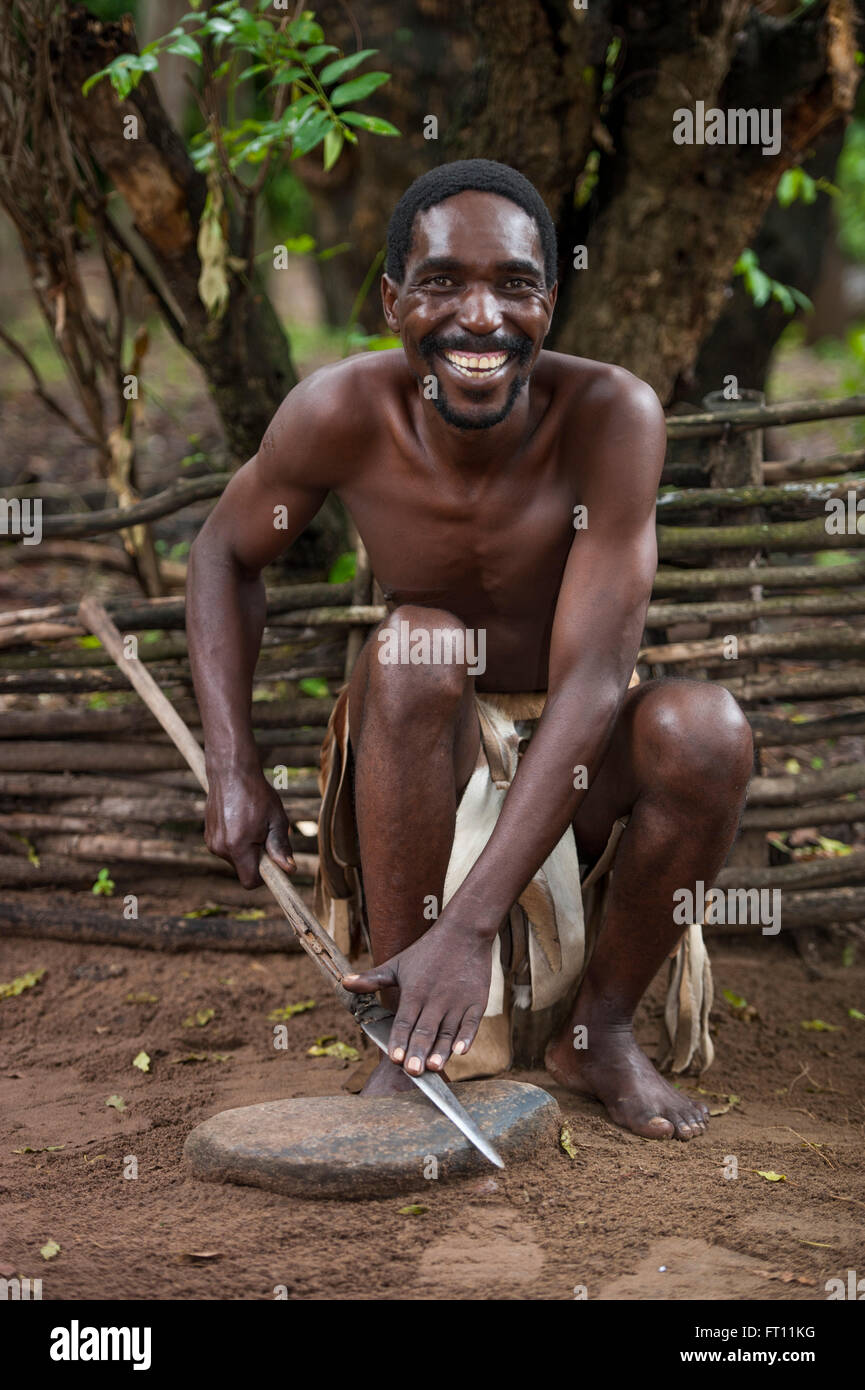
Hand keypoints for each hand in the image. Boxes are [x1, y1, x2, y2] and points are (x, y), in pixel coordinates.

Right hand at [204, 766, 295, 888]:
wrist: (231, 773)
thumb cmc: (257, 795)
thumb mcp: (276, 820)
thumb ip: (281, 848)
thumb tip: (289, 870)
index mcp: (238, 847)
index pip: (250, 881)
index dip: (264, 877)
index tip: (273, 865)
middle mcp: (220, 848)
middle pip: (243, 870)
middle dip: (256, 859)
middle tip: (265, 833)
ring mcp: (211, 842)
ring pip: (235, 858)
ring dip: (246, 848)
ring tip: (252, 824)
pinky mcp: (208, 835)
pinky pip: (227, 848)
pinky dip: (236, 841)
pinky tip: (241, 820)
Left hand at [343, 909, 494, 1074]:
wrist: (463, 932)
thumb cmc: (427, 950)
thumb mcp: (397, 964)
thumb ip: (372, 979)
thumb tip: (343, 983)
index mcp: (415, 991)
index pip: (404, 1020)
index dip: (399, 1039)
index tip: (395, 1058)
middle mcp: (435, 998)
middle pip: (425, 1029)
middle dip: (418, 1051)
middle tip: (412, 1071)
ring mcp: (457, 1001)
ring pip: (447, 1031)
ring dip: (441, 1050)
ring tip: (434, 1067)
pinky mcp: (476, 1001)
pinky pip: (472, 1023)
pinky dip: (467, 1037)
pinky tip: (461, 1051)